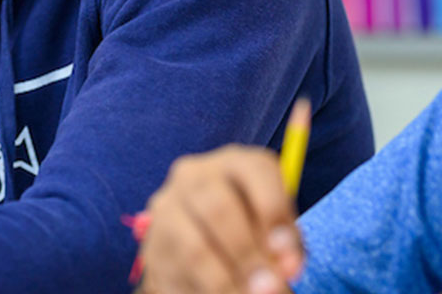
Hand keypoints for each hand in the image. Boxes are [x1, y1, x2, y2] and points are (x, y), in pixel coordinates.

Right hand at [137, 145, 304, 293]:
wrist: (196, 238)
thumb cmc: (248, 225)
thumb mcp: (271, 224)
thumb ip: (283, 241)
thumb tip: (286, 267)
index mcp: (234, 162)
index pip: (255, 171)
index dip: (274, 212)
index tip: (288, 255)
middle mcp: (194, 176)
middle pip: (218, 209)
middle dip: (248, 254)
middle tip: (271, 287)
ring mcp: (166, 209)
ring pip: (195, 248)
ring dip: (227, 281)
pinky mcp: (153, 245)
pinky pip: (178, 272)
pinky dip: (206, 290)